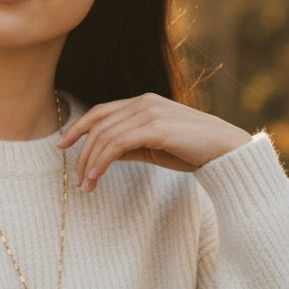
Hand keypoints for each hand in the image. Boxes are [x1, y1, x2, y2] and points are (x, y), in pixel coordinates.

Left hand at [57, 93, 250, 191]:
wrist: (227, 152)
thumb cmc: (193, 151)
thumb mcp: (155, 148)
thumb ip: (130, 146)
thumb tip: (103, 155)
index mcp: (143, 102)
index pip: (101, 112)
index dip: (78, 127)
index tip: (62, 145)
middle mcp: (144, 102)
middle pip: (99, 124)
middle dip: (81, 151)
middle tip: (75, 179)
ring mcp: (150, 112)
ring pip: (105, 135)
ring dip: (90, 162)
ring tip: (85, 185)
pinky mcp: (156, 127)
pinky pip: (117, 144)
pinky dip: (102, 161)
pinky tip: (96, 177)